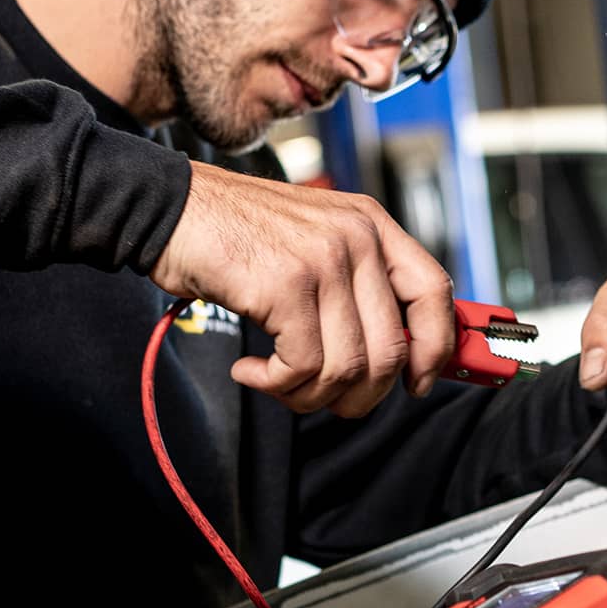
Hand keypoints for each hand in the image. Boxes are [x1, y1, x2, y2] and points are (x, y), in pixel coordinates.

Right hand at [149, 165, 455, 415]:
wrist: (171, 209)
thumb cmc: (238, 234)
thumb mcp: (315, 241)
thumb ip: (356, 285)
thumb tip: (394, 355)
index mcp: (372, 225)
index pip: (434, 292)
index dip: (435, 349)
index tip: (416, 383)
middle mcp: (357, 238)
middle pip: (391, 349)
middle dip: (359, 395)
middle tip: (322, 398)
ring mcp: (323, 260)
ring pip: (347, 368)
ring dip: (308, 394)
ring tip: (276, 381)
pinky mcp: (285, 286)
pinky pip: (302, 367)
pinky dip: (274, 384)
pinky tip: (252, 371)